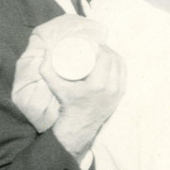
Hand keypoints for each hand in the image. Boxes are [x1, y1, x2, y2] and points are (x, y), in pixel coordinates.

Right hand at [44, 45, 124, 161]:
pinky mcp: (121, 95)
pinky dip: (120, 65)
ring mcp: (118, 92)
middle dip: (107, 50)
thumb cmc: (66, 104)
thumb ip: (46, 69)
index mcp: (98, 85)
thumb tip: (48, 51)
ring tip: (104, 52)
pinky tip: (115, 60)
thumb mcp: (55, 87)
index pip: (105, 58)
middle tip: (96, 47)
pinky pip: (124, 74)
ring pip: (120, 66)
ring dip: (114, 56)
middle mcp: (111, 88)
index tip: (93, 45)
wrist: (78, 125)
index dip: (101, 47)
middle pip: (113, 60)